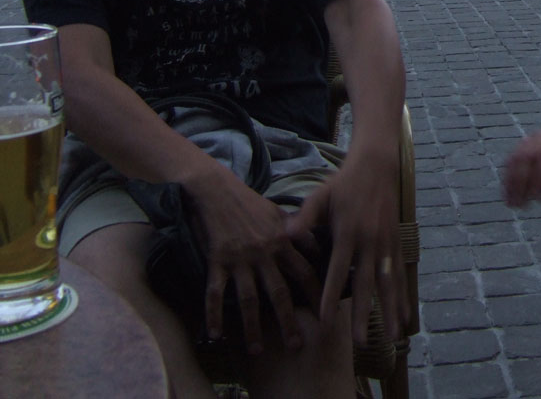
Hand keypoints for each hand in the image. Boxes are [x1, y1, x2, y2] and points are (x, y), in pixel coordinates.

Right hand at [186, 172, 315, 355]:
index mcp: (282, 240)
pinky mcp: (217, 260)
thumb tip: (317, 246)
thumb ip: (298, 231)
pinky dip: (214, 315)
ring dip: (252, 327)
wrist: (216, 190)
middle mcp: (264, 252)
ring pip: (248, 299)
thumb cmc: (249, 202)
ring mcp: (240, 258)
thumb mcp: (278, 212)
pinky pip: (215, 292)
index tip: (326, 313)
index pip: (305, 272)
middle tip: (297, 346)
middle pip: (279, 293)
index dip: (316, 294)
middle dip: (289, 321)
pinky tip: (215, 335)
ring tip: (257, 350)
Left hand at [290, 150, 405, 345]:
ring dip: (390, 311)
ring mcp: (386, 244)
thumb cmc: (343, 184)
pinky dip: (403, 297)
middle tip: (360, 342)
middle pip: (366, 283)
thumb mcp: (321, 195)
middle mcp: (370, 241)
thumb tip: (285, 234)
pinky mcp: (396, 244)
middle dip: (363, 314)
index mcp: (348, 231)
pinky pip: (400, 275)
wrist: (377, 167)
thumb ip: (305, 217)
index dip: (330, 295)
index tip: (325, 320)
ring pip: (389, 283)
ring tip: (392, 337)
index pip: (338, 269)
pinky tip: (404, 318)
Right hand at [503, 118, 540, 210]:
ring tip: (511, 203)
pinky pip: (513, 156)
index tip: (538, 197)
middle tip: (521, 206)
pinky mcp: (526, 142)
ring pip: (518, 156)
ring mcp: (534, 138)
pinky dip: (508, 174)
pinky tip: (506, 191)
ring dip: (511, 180)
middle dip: (522, 181)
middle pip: (529, 157)